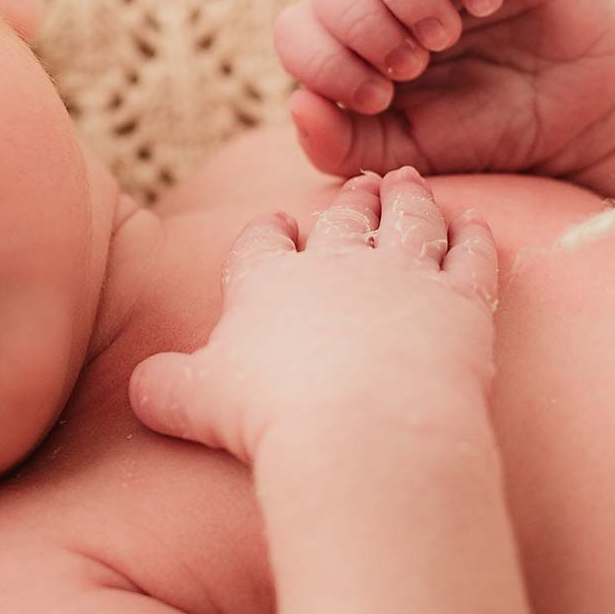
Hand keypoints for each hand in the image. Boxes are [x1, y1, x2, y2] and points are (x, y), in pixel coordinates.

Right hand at [126, 169, 498, 468]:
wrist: (360, 430)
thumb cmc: (270, 418)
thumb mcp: (192, 404)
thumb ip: (164, 388)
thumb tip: (139, 388)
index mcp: (267, 281)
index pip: (263, 242)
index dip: (271, 231)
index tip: (278, 223)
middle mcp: (336, 264)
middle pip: (342, 219)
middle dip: (350, 200)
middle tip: (361, 185)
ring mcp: (403, 275)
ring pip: (408, 221)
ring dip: (409, 199)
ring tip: (409, 184)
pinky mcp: (460, 301)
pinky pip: (470, 255)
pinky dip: (474, 237)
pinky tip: (475, 225)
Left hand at [274, 0, 614, 181]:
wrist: (574, 128)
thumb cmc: (481, 136)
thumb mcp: (403, 154)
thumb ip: (341, 144)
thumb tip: (297, 103)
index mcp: (349, 36)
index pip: (296, 25)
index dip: (324, 60)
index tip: (378, 99)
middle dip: (360, 24)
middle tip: (411, 67)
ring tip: (442, 36)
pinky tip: (485, 3)